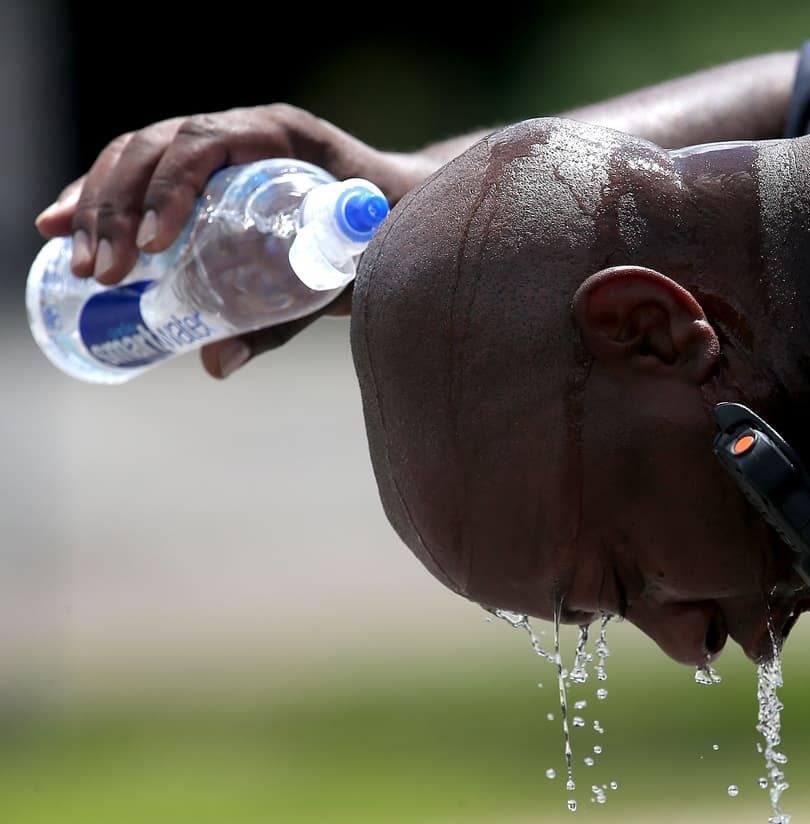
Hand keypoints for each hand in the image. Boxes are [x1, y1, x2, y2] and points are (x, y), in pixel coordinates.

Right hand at [34, 103, 431, 377]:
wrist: (406, 207)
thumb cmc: (388, 237)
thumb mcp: (349, 277)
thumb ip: (290, 318)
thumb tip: (215, 364)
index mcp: (282, 136)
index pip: (205, 143)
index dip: (168, 188)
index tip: (153, 246)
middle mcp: (242, 130)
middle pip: (155, 148)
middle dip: (116, 207)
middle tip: (104, 274)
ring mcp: (219, 145)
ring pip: (135, 155)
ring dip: (97, 207)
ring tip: (82, 268)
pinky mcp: (202, 171)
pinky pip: (138, 172)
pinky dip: (96, 198)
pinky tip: (58, 229)